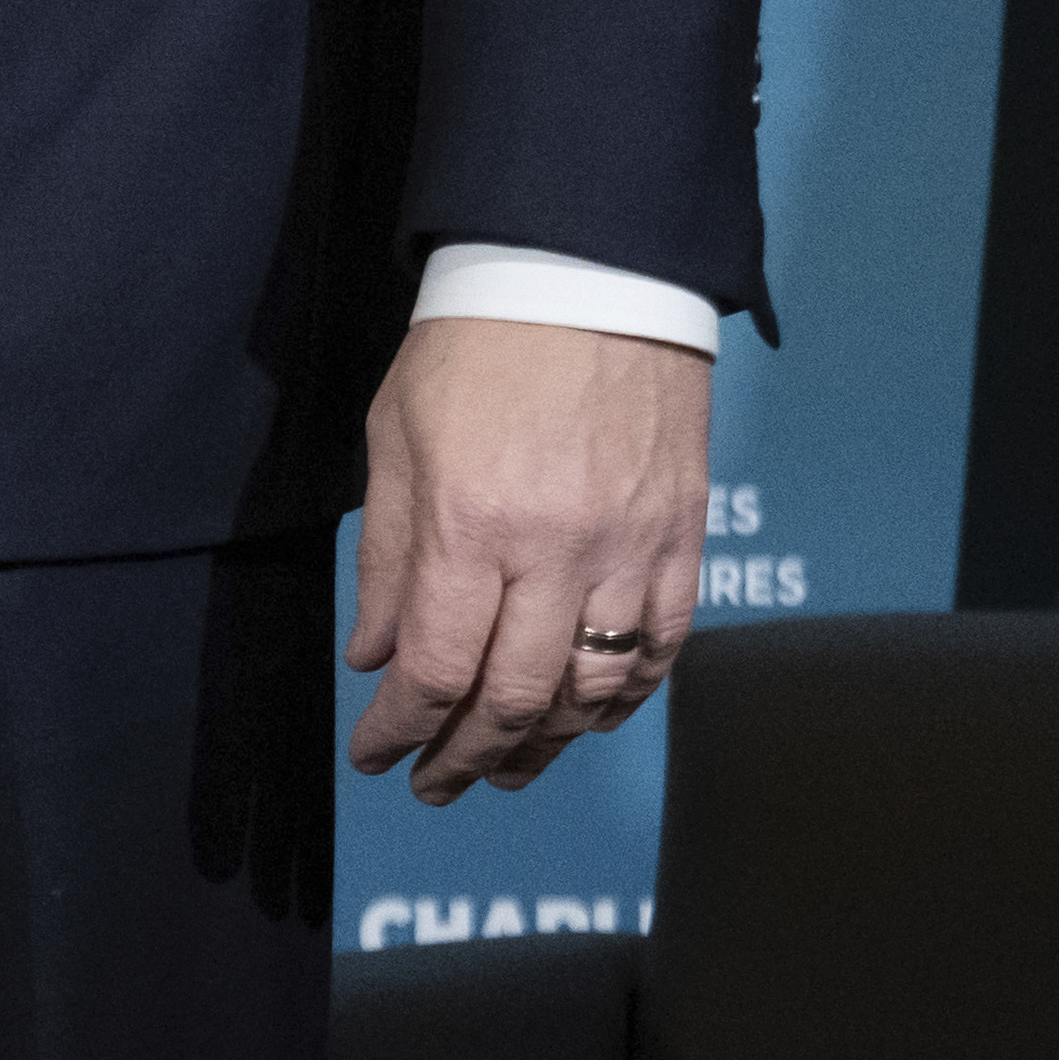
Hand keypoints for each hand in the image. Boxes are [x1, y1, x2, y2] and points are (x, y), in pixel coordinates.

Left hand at [344, 315, 708, 799]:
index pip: (435, 669)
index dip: (399, 730)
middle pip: (512, 700)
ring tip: (501, 768)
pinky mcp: (682, 542)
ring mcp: (629, 551)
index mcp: (470, 521)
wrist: (588, 275)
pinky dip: (619, 702)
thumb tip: (376, 656)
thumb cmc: (475, 344)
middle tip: (434, 784)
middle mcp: (555, 550)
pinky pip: (658, 653)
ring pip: (591, 694)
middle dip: (464, 759)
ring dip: (541, 747)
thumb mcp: (396, 437)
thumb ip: (388, 557)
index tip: (376, 755)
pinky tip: (582, 719)